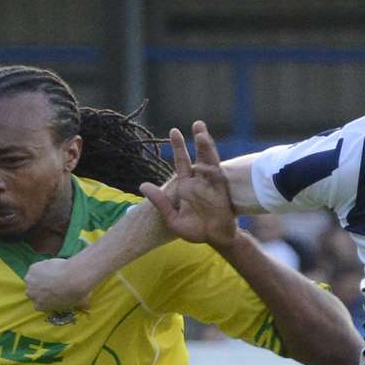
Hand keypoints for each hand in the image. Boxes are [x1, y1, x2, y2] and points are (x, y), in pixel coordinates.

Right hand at [25, 258, 90, 313]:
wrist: (73, 277)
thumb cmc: (76, 293)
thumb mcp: (78, 304)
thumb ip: (78, 306)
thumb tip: (87, 308)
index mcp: (40, 306)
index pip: (38, 304)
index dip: (45, 298)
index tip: (52, 293)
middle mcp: (31, 295)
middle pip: (32, 291)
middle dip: (40, 287)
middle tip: (52, 282)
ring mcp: (30, 281)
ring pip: (32, 278)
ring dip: (39, 276)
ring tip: (51, 273)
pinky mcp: (32, 269)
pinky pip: (35, 267)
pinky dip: (42, 266)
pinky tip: (51, 266)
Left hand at [139, 121, 239, 245]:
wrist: (213, 240)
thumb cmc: (194, 230)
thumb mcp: (171, 218)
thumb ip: (159, 202)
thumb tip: (142, 185)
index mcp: (187, 185)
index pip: (182, 162)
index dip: (179, 147)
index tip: (174, 131)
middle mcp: (200, 182)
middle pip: (200, 156)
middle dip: (199, 140)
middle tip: (198, 123)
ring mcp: (212, 186)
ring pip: (210, 162)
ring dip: (207, 148)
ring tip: (202, 134)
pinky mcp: (221, 194)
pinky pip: (217, 179)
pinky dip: (210, 171)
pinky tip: (201, 166)